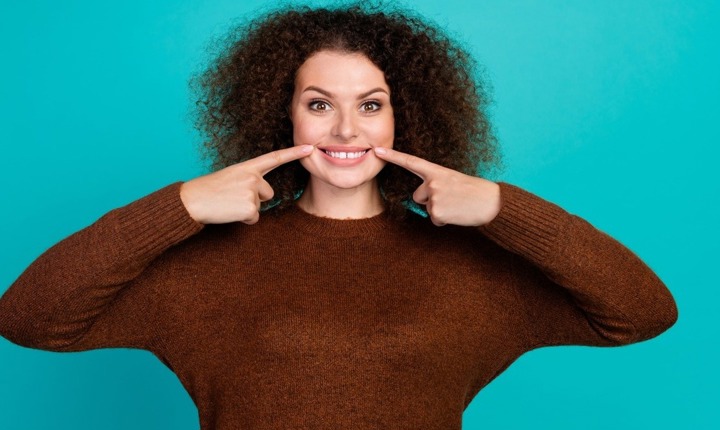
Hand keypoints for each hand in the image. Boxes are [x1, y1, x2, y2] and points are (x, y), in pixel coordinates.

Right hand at [180, 145, 313, 223]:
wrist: (192, 200)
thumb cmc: (209, 190)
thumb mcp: (231, 177)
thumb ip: (249, 180)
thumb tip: (262, 195)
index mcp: (247, 167)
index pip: (275, 158)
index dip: (294, 153)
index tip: (310, 148)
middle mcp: (252, 177)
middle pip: (269, 193)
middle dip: (255, 199)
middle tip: (232, 196)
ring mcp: (251, 191)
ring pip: (260, 206)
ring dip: (247, 209)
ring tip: (229, 203)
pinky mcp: (250, 207)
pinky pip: (254, 218)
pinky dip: (243, 219)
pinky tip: (229, 211)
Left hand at [374, 147, 500, 226]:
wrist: (491, 202)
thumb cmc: (473, 191)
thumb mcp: (453, 179)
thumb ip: (435, 182)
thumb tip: (425, 196)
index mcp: (437, 171)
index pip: (410, 161)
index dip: (392, 156)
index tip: (376, 150)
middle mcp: (432, 182)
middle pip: (418, 196)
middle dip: (431, 200)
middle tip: (452, 198)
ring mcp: (433, 197)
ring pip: (427, 208)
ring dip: (439, 210)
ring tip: (456, 205)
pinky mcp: (436, 212)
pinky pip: (434, 219)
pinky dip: (444, 219)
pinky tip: (457, 213)